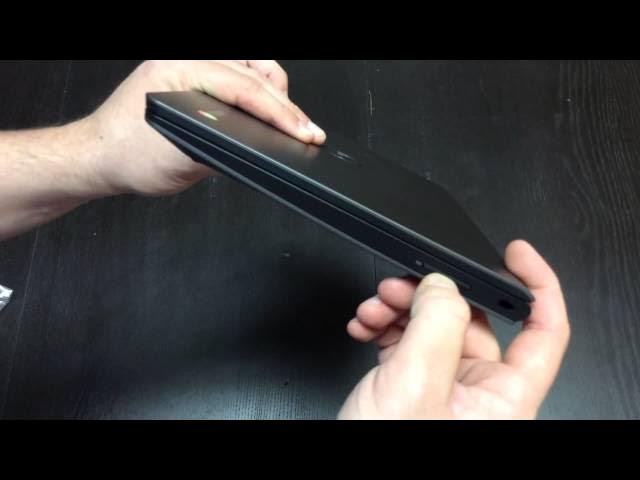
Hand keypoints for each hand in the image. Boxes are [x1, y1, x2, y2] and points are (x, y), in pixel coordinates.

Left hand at [86, 60, 325, 196]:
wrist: (100, 156)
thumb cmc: (127, 156)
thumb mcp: (180, 160)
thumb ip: (223, 148)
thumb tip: (260, 145)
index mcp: (178, 70)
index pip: (244, 87)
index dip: (280, 112)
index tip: (303, 131)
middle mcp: (184, 59)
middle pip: (253, 72)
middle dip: (286, 105)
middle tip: (309, 130)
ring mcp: (188, 65)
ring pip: (250, 65)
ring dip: (276, 90)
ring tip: (294, 118)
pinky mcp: (192, 75)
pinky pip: (237, 72)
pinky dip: (259, 87)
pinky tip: (269, 104)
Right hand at [339, 240, 569, 418]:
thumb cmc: (383, 454)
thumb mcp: (414, 387)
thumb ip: (436, 327)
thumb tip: (443, 285)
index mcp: (503, 400)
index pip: (544, 332)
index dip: (537, 285)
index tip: (515, 255)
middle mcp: (479, 395)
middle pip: (470, 321)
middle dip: (430, 295)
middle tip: (398, 287)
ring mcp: (445, 393)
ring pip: (433, 329)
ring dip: (399, 310)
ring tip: (371, 312)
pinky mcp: (414, 391)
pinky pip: (408, 345)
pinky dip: (386, 329)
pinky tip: (365, 329)